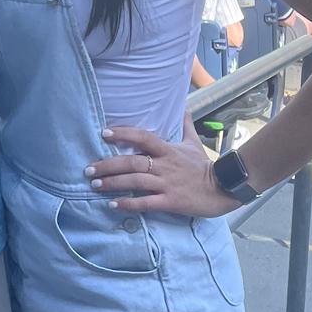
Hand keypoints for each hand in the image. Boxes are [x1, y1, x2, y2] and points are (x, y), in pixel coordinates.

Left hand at [86, 124, 242, 217]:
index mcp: (168, 150)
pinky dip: (128, 204)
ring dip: (113, 183)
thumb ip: (185, 125)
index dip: (123, 133)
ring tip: (94, 185)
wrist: (223, 188)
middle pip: (132, 162)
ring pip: (135, 182)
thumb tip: (184, 106)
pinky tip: (113, 205)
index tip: (103, 134)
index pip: (143, 137)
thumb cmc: (204, 166)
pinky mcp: (171, 202)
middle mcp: (164, 166)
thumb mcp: (193, 143)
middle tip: (88, 170)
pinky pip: (146, 203)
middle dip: (108, 165)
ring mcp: (167, 184)